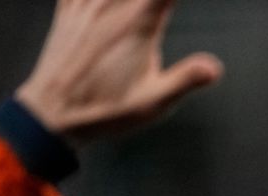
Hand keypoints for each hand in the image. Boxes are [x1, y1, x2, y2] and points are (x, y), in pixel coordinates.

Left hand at [16, 0, 222, 144]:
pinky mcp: (68, 10)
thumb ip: (186, 80)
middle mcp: (112, 7)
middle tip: (162, 7)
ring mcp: (87, 5)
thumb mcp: (153, 103)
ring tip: (144, 7)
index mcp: (138, 25)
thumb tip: (215, 68)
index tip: (174, 3)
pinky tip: (104, 3)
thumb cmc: (106, 111)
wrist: (52, 112)